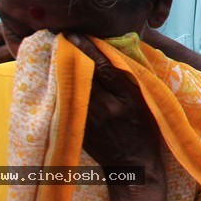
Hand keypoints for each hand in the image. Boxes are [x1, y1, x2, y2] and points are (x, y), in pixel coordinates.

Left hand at [69, 33, 162, 174]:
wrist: (133, 165)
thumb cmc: (143, 130)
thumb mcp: (142, 102)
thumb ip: (126, 80)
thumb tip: (109, 56)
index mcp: (121, 99)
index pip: (102, 67)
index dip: (88, 49)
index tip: (75, 34)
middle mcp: (101, 108)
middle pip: (81, 75)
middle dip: (71, 56)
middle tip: (60, 37)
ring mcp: (86, 119)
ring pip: (71, 87)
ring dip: (63, 69)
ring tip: (57, 53)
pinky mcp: (77, 128)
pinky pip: (67, 102)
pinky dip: (62, 88)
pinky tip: (58, 77)